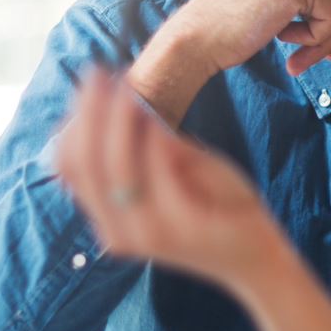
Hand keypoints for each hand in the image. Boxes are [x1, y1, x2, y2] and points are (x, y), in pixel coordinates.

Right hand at [56, 70, 288, 291]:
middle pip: (83, 163)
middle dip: (89, 111)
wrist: (261, 258)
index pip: (70, 166)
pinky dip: (151, 139)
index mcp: (110, 221)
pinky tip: (156, 117)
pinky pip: (157, 173)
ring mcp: (149, 234)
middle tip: (101, 72)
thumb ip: (148, 145)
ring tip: (126, 85)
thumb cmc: (219, 209)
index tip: (91, 81)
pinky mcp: (183, 228)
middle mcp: (118, 233)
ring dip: (116, 118)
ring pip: (114, 166)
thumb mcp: (178, 171)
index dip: (75, 119)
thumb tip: (118, 99)